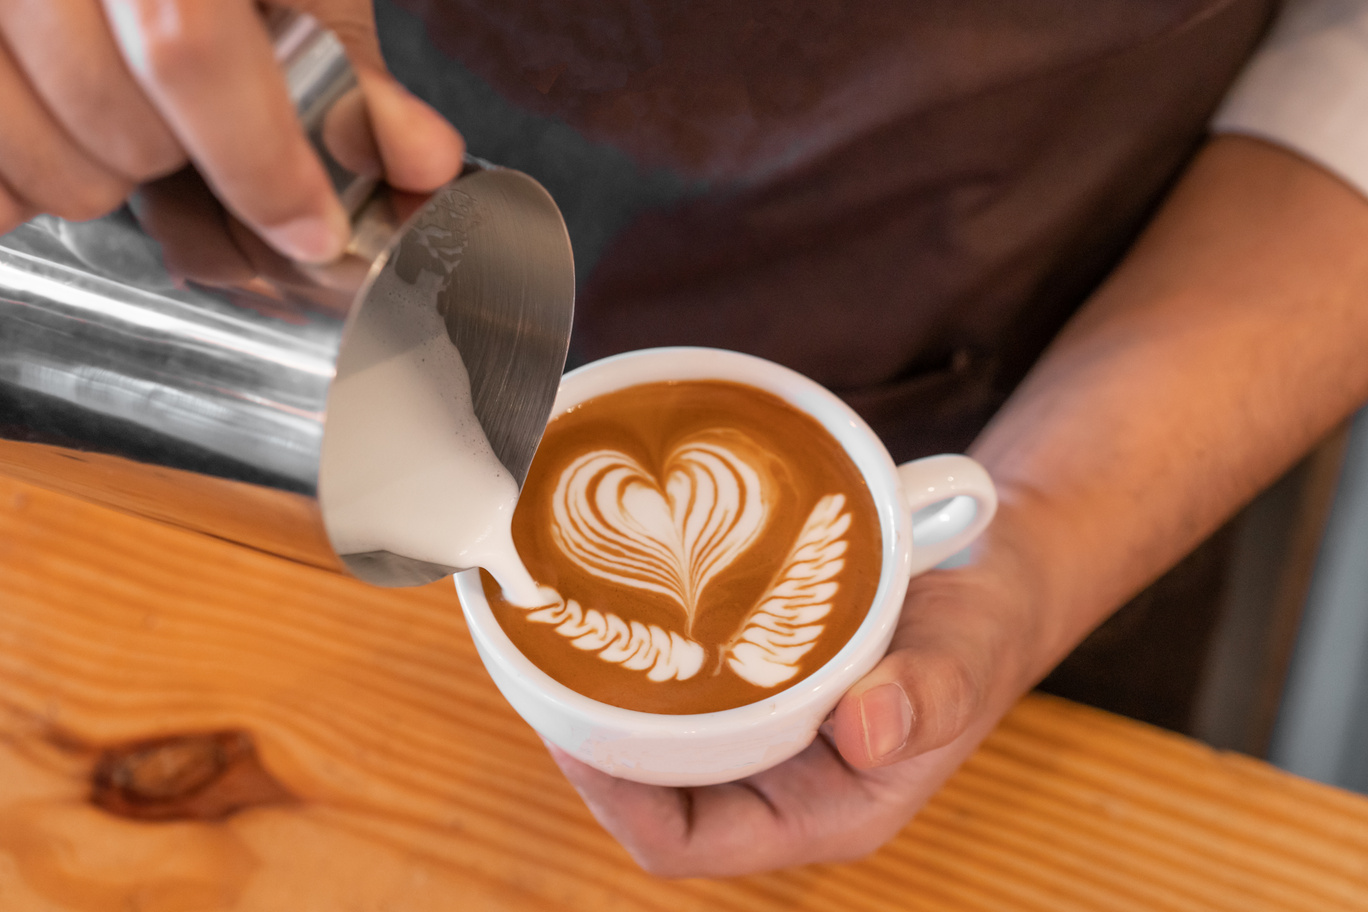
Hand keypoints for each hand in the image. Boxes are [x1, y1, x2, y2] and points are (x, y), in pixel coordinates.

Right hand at [0, 0, 463, 260]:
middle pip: (118, 127)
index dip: (259, 160)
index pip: (189, 46)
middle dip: (178, 168)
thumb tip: (420, 159)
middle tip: (182, 134)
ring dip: (96, 180)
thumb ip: (354, 77)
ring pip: (42, 166)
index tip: (313, 228)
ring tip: (113, 122)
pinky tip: (51, 136)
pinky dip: (21, 190)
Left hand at [549, 522, 1044, 876]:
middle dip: (591, 748)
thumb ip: (929, 695)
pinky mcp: (756, 684)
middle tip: (544, 669)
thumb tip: (866, 729)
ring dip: (607, 702)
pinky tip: (614, 609)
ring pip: (656, 741)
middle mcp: (780, 784)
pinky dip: (642, 661)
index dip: (617, 804)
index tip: (572, 736)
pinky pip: (680, 688)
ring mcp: (763, 734)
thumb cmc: (982, 633)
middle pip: (652, 793)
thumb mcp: (967, 659)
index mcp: (823, 813)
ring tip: (560, 638)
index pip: (689, 842)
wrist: (989, 578)